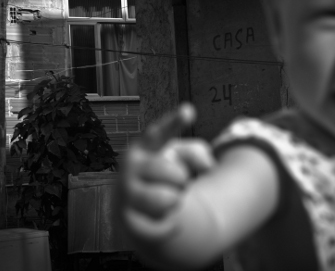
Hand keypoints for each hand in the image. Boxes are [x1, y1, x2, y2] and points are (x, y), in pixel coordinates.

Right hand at [120, 103, 215, 241]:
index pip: (159, 133)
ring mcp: (125, 193)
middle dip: (182, 180)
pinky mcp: (126, 221)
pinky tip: (157, 218)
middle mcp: (130, 166)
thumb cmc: (163, 178)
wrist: (138, 213)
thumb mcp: (180, 159)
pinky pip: (165, 224)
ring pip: (170, 199)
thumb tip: (208, 166)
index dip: (173, 123)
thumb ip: (196, 153)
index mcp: (145, 146)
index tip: (189, 110)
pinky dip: (169, 224)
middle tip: (174, 182)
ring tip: (166, 199)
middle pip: (175, 173)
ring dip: (176, 201)